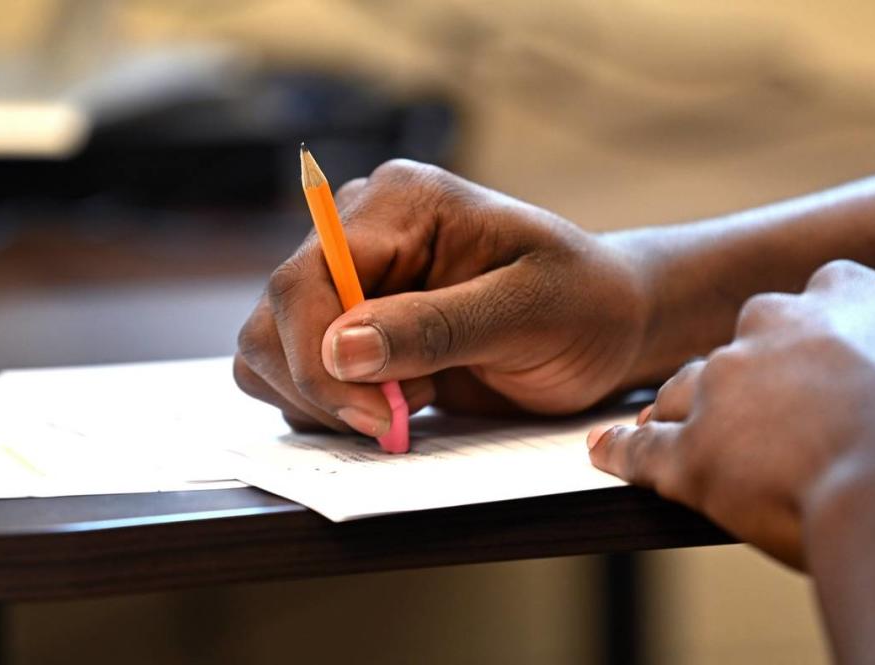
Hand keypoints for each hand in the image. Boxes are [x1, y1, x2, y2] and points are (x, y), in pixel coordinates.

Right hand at [234, 160, 649, 436]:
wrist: (604, 325)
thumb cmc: (583, 304)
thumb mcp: (528, 311)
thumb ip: (436, 326)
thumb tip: (339, 350)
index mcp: (400, 204)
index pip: (306, 278)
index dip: (319, 357)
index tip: (375, 414)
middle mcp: (359, 234)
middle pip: (274, 317)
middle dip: (323, 386)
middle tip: (398, 415)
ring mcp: (351, 283)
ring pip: (270, 351)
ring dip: (324, 401)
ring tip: (411, 400)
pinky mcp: (354, 331)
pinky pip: (298, 377)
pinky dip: (331, 408)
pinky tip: (399, 404)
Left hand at [588, 260, 874, 568]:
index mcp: (843, 297)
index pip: (813, 294)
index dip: (807, 331)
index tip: (811, 356)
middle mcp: (772, 328)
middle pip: (738, 345)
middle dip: (742, 377)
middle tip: (760, 415)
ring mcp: (724, 388)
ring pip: (685, 390)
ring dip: (684, 411)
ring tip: (679, 429)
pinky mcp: (691, 451)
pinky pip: (642, 448)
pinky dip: (622, 450)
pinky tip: (606, 449)